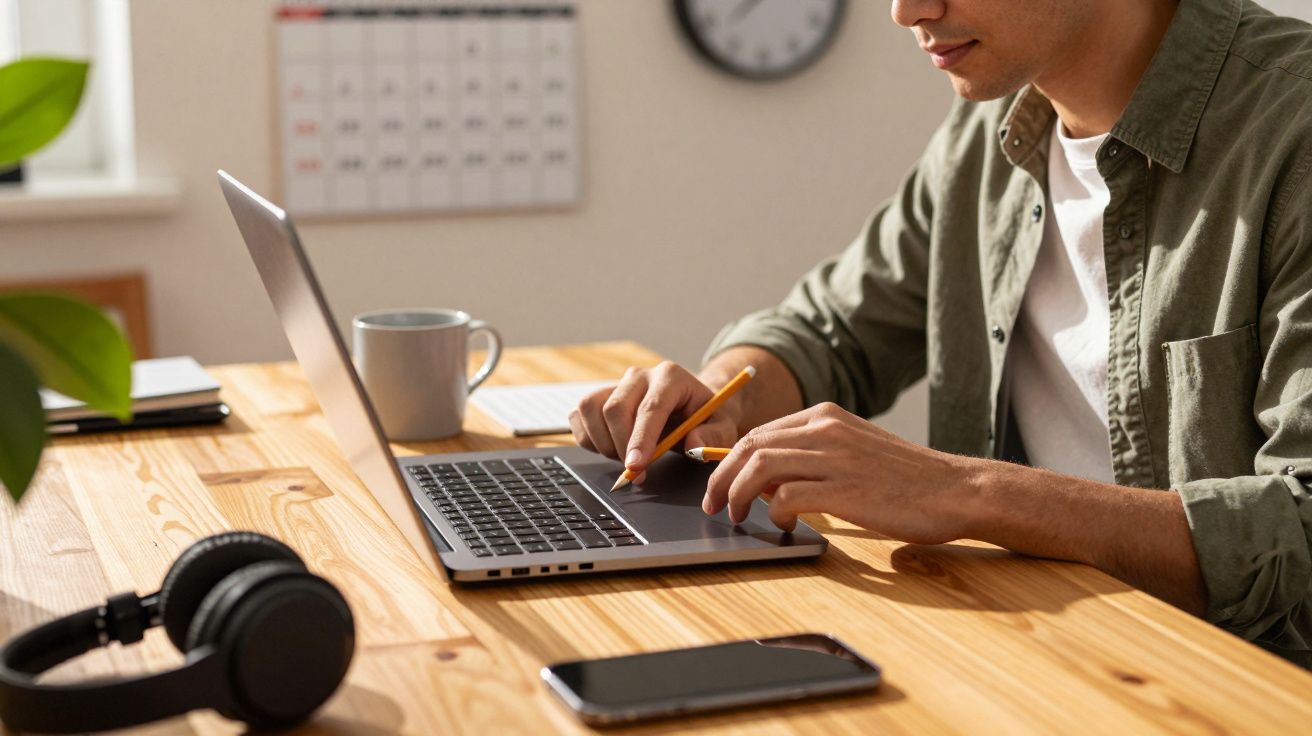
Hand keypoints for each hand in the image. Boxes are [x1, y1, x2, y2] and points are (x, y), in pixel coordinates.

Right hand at [569, 362, 742, 477]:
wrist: (688, 407)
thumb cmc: (704, 418)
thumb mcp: (722, 428)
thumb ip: (714, 437)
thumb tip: (694, 445)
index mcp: (671, 377)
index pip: (650, 408)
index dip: (640, 439)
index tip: (635, 466)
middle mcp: (639, 375)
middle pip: (615, 408)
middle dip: (620, 447)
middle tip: (636, 472)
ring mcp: (615, 384)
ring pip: (591, 410)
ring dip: (603, 443)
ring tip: (626, 457)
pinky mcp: (598, 396)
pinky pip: (579, 417)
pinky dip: (589, 439)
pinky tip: (610, 447)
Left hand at [703, 403, 973, 542]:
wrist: (956, 490)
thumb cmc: (907, 479)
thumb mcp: (855, 451)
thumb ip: (813, 458)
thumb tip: (769, 481)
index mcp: (826, 416)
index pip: (759, 432)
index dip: (729, 459)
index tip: (719, 483)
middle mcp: (826, 429)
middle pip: (750, 445)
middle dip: (721, 477)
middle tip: (714, 503)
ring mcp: (835, 457)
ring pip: (760, 466)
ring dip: (737, 493)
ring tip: (735, 515)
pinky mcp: (845, 489)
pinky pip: (787, 495)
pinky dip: (772, 511)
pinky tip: (779, 525)